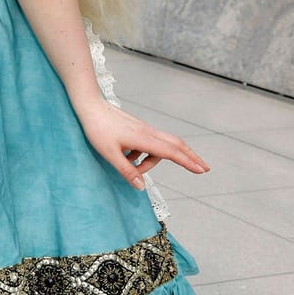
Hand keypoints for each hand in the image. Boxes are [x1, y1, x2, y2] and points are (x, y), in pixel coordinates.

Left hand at [75, 99, 208, 187]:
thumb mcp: (109, 154)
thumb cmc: (97, 129)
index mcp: (143, 138)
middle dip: (190, 157)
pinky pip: (149, 144)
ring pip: (160, 147)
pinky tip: (126, 156)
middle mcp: (148, 132)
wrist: (90, 107)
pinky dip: (144, 155)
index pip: (171, 152)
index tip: (202, 170)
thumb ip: (126, 171)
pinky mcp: (138, 129)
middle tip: (204, 169)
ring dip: (151, 162)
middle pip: (176, 145)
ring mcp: (144, 129)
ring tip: (131, 166)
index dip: (187, 162)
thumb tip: (142, 187)